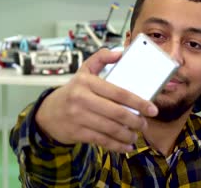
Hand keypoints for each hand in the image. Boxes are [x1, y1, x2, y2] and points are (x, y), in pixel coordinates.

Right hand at [35, 48, 158, 152]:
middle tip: (144, 124)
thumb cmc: (72, 91)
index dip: (138, 102)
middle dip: (136, 121)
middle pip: (117, 112)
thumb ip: (100, 59)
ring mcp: (78, 117)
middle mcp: (81, 99)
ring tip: (136, 135)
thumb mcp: (83, 71)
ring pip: (111, 129)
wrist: (47, 113)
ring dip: (128, 135)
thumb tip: (120, 53)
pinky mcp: (77, 132)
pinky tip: (126, 146)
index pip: (119, 92)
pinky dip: (117, 146)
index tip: (152, 109)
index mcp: (87, 82)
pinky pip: (102, 141)